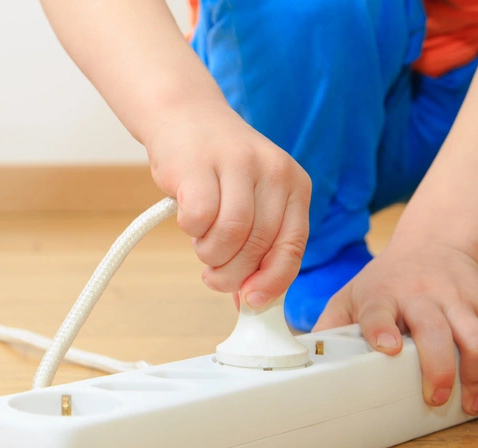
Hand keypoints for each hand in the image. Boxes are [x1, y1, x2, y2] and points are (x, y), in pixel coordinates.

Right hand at [147, 102, 311, 307]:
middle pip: (258, 246)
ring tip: (202, 244)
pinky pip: (199, 219)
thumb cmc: (217, 168)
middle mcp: (273, 172)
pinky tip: (188, 221)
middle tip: (214, 275)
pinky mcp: (199, 164)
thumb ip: (257, 246)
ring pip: (230, 236)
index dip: (272, 281)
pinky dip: (191, 230)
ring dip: (210, 254)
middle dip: (232, 274)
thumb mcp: (251, 200)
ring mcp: (237, 164)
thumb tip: (252, 302)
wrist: (184, 116)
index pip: (292, 246)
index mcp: (294, 185)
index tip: (252, 302)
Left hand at [314, 241, 477, 415]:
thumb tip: (304, 358)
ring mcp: (456, 298)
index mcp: (382, 294)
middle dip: (439, 369)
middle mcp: (421, 294)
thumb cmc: (386, 279)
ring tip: (473, 403)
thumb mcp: (350, 294)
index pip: (379, 310)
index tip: (387, 349)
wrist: (433, 243)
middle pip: (436, 331)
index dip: (382, 329)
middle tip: (436, 398)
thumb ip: (331, 325)